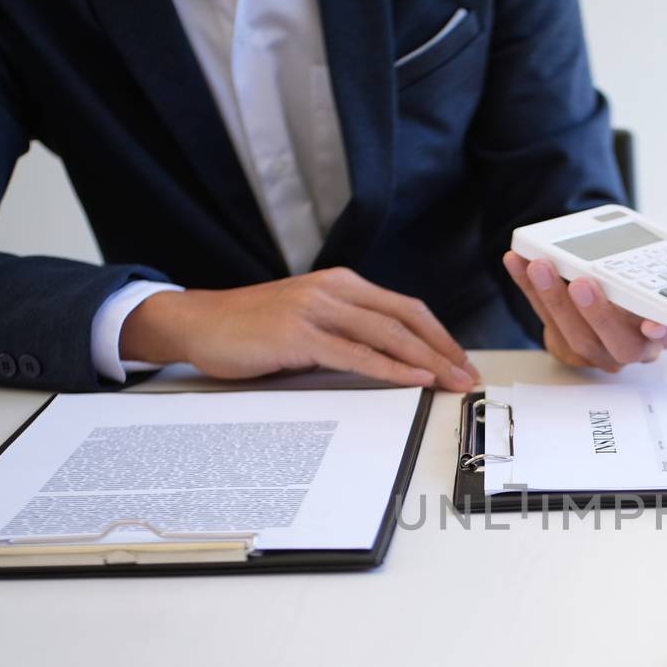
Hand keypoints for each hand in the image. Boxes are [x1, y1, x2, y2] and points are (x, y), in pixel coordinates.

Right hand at [121, 269, 479, 390]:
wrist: (197, 323)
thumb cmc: (250, 329)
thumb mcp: (308, 322)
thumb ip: (345, 331)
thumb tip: (389, 358)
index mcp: (341, 284)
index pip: (405, 308)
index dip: (439, 335)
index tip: (461, 360)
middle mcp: (333, 289)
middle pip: (406, 319)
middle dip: (443, 350)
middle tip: (468, 375)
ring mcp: (316, 308)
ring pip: (388, 334)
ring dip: (427, 361)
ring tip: (452, 382)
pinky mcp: (299, 333)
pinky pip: (356, 353)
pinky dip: (391, 368)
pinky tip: (413, 379)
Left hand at [502, 241, 666, 370]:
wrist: (607, 290)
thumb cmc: (644, 284)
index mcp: (664, 330)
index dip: (664, 332)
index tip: (654, 322)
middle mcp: (632, 346)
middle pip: (617, 343)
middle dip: (598, 313)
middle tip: (584, 281)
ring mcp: (596, 347)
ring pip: (576, 334)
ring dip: (555, 300)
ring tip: (542, 266)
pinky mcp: (565, 341)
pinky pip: (544, 319)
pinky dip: (528, 291)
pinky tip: (518, 261)